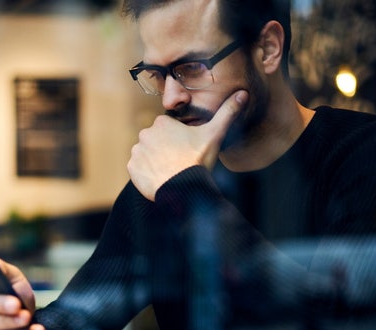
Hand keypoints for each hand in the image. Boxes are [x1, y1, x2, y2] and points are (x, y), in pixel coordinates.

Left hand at [128, 90, 247, 200]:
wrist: (184, 190)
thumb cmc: (199, 161)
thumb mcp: (215, 135)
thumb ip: (227, 112)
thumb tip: (243, 93)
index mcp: (162, 123)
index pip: (168, 130)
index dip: (179, 141)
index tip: (187, 151)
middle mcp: (145, 134)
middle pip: (157, 142)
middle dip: (166, 150)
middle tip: (180, 162)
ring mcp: (137, 152)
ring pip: (148, 154)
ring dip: (156, 161)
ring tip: (171, 171)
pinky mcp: (132, 169)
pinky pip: (139, 168)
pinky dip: (148, 173)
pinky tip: (161, 178)